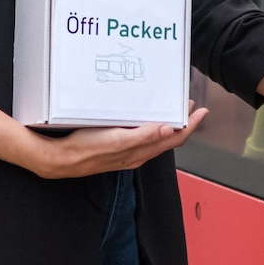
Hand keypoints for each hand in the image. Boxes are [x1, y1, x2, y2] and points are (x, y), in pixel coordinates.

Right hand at [34, 106, 210, 178]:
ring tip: (174, 110)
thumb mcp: (117, 140)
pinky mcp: (118, 149)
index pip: (174, 139)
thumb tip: (169, 129)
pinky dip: (152, 128)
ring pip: (156, 139)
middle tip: (189, 105)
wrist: (63, 159)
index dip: (190, 126)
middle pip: (169, 139)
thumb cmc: (87, 149)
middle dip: (182, 123)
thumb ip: (144, 136)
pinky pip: (143, 139)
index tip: (200, 111)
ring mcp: (128, 153)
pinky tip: (148, 120)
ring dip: (168, 124)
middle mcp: (138, 154)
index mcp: (142, 152)